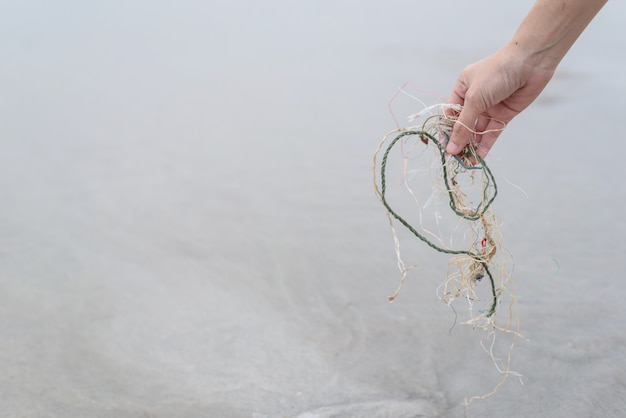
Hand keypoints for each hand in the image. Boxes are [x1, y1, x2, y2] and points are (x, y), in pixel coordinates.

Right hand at [445, 43, 554, 157]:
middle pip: (463, 124)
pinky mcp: (504, 114)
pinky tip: (479, 157)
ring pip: (477, 131)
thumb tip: (451, 148)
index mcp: (462, 88)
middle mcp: (475, 98)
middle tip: (455, 159)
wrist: (531, 62)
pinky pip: (492, 132)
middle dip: (460, 141)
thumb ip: (463, 125)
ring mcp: (490, 107)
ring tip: (466, 162)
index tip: (444, 148)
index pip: (450, 114)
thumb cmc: (497, 73)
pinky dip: (486, 144)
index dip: (447, 131)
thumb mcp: (475, 99)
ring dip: (472, 146)